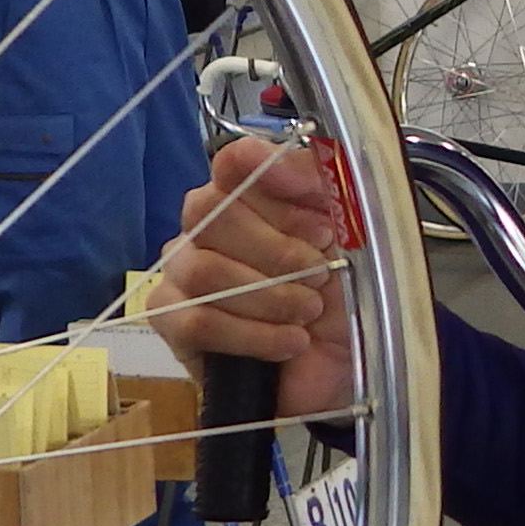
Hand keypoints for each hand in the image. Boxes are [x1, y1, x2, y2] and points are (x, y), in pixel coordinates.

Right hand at [149, 138, 356, 422]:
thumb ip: (321, 182)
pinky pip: (196, 321)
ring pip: (203, 270)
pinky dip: (252, 335)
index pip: (233, 160)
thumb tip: (281, 161)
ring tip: (308, 313)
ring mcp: (182, 270)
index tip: (311, 206)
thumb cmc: (345, 294)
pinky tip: (289, 342)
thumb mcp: (353, 234)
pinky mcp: (172, 321)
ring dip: (269, 296)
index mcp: (250, 192)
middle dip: (276, 250)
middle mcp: (207, 224)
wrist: (342, 365)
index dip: (266, 174)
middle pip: (209, 211)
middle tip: (320, 275)